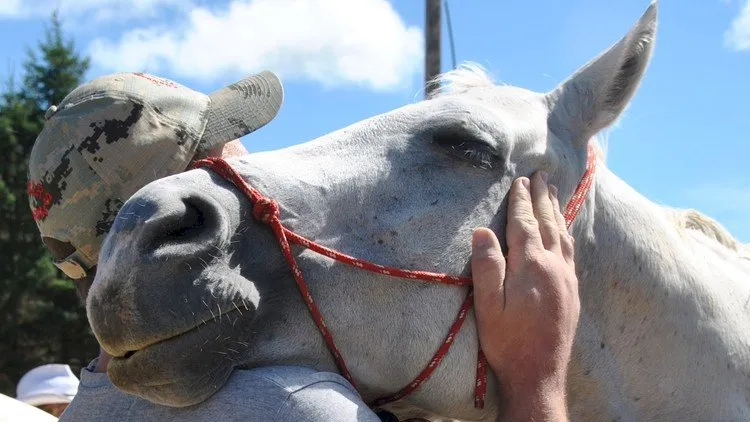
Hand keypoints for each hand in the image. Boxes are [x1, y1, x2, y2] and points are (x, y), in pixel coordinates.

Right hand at [471, 172, 579, 420]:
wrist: (540, 374)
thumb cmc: (507, 341)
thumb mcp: (487, 306)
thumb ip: (487, 266)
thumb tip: (482, 231)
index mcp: (532, 266)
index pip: (525, 224)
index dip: (521, 201)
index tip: (520, 181)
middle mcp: (555, 266)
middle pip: (549, 223)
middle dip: (542, 197)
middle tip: (542, 175)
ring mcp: (567, 278)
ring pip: (564, 234)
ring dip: (556, 211)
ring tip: (553, 193)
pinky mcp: (573, 291)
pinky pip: (571, 251)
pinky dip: (566, 232)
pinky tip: (564, 231)